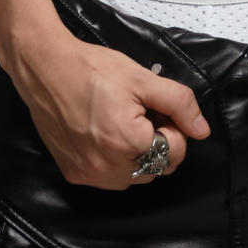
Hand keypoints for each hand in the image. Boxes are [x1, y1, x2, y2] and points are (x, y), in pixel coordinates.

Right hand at [8, 29, 210, 190]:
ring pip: (135, 177)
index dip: (173, 126)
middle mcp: (108, 167)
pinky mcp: (74, 174)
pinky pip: (109, 179)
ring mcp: (89, 174)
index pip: (175, 151)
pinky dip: (116, 162)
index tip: (157, 108)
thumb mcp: (142, 78)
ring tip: (124, 122)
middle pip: (157, 167)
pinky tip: (106, 134)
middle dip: (158, 142)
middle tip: (143, 113)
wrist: (46, 68)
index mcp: (129, 142)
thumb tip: (201, 130)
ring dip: (139, 155)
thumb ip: (179, 103)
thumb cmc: (91, 69)